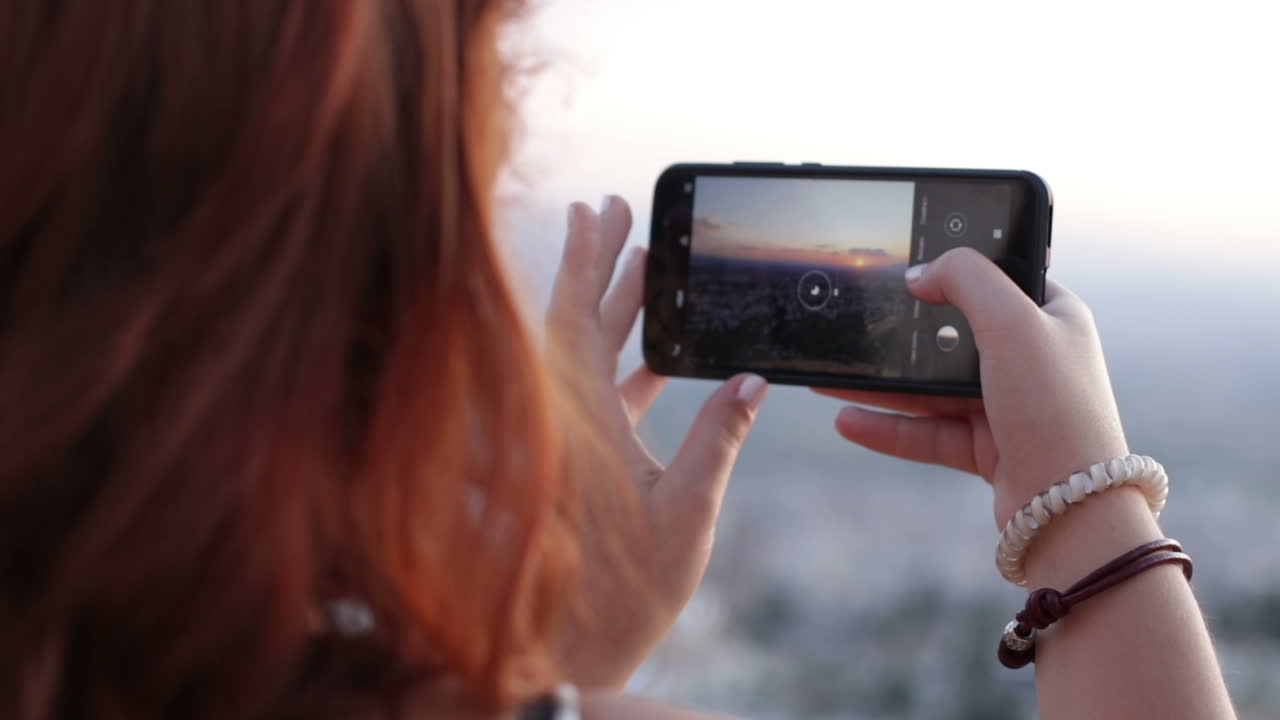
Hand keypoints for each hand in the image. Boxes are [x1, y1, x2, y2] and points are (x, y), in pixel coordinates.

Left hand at [546, 196, 767, 689]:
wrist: (572, 650)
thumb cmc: (626, 592)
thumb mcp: (687, 512)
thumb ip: (719, 441)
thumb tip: (753, 381)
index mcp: (582, 423)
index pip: (574, 320)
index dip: (585, 260)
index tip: (598, 210)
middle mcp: (566, 422)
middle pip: (574, 322)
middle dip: (598, 264)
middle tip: (618, 212)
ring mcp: (570, 442)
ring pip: (585, 356)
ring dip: (611, 308)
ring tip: (642, 264)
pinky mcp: (579, 464)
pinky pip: (596, 395)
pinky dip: (622, 362)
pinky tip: (655, 353)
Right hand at [817, 248, 1128, 527]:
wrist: (1073, 508)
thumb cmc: (1056, 408)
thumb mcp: (1012, 321)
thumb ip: (965, 279)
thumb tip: (920, 273)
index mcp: (1050, 318)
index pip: (997, 280)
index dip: (953, 271)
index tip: (902, 267)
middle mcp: (1030, 360)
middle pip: (951, 338)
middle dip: (900, 337)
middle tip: (853, 327)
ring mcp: (1006, 406)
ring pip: (930, 389)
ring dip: (880, 387)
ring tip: (829, 381)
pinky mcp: (986, 449)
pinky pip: (926, 432)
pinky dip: (887, 428)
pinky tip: (848, 420)